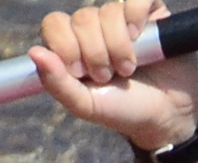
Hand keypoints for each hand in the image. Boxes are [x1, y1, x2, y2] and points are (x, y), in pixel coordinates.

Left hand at [34, 3, 197, 154]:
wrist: (163, 115)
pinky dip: (137, 16)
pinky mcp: (149, 12)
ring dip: (118, 46)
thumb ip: (56, 82)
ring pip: (108, 11)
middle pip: (82, 18)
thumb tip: (34, 52)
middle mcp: (94, 28)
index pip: (54, 23)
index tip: (79, 72)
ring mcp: (122, 18)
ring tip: (128, 69)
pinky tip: (142, 37)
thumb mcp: (84, 104)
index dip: (65, 45)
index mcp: (72, 46)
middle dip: (95, 52)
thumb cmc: (120, 110)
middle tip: (107, 75)